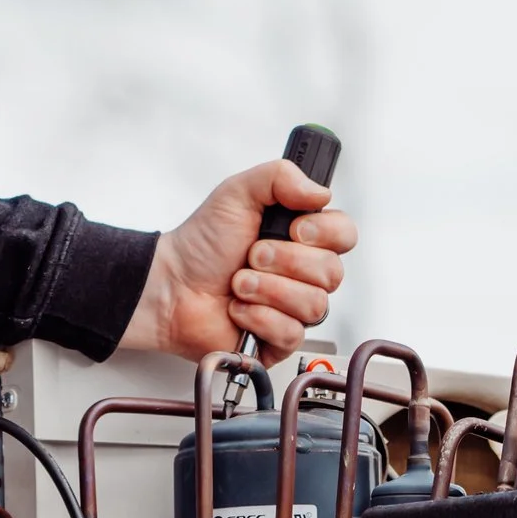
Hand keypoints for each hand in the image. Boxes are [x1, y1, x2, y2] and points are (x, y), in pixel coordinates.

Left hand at [120, 160, 357, 365]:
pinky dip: (259, 317)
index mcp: (301, 237)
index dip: (326, 233)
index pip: (345, 234)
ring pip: (315, 305)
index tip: (295, 229)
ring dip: (268, 289)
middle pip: (333, 272)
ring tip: (239, 283)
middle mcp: (303, 273)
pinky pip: (292, 333)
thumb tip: (321, 192)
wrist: (171, 285)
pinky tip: (238, 309)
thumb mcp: (237, 192)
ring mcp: (293, 308)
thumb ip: (280, 177)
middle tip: (252, 255)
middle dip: (286, 261)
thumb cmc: (202, 244)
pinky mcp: (279, 340)